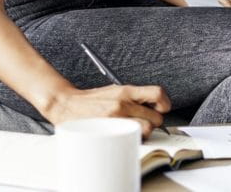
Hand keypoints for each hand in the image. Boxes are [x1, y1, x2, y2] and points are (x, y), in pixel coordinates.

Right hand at [41, 84, 171, 139]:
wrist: (66, 104)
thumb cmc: (91, 100)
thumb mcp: (114, 90)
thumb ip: (134, 96)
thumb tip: (153, 104)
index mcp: (125, 91)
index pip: (157, 93)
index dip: (164, 103)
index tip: (162, 108)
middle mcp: (123, 103)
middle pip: (156, 117)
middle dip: (153, 122)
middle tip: (144, 122)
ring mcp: (116, 118)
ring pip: (147, 130)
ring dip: (144, 132)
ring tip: (134, 130)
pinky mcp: (109, 130)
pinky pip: (132, 138)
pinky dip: (133, 139)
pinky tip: (126, 136)